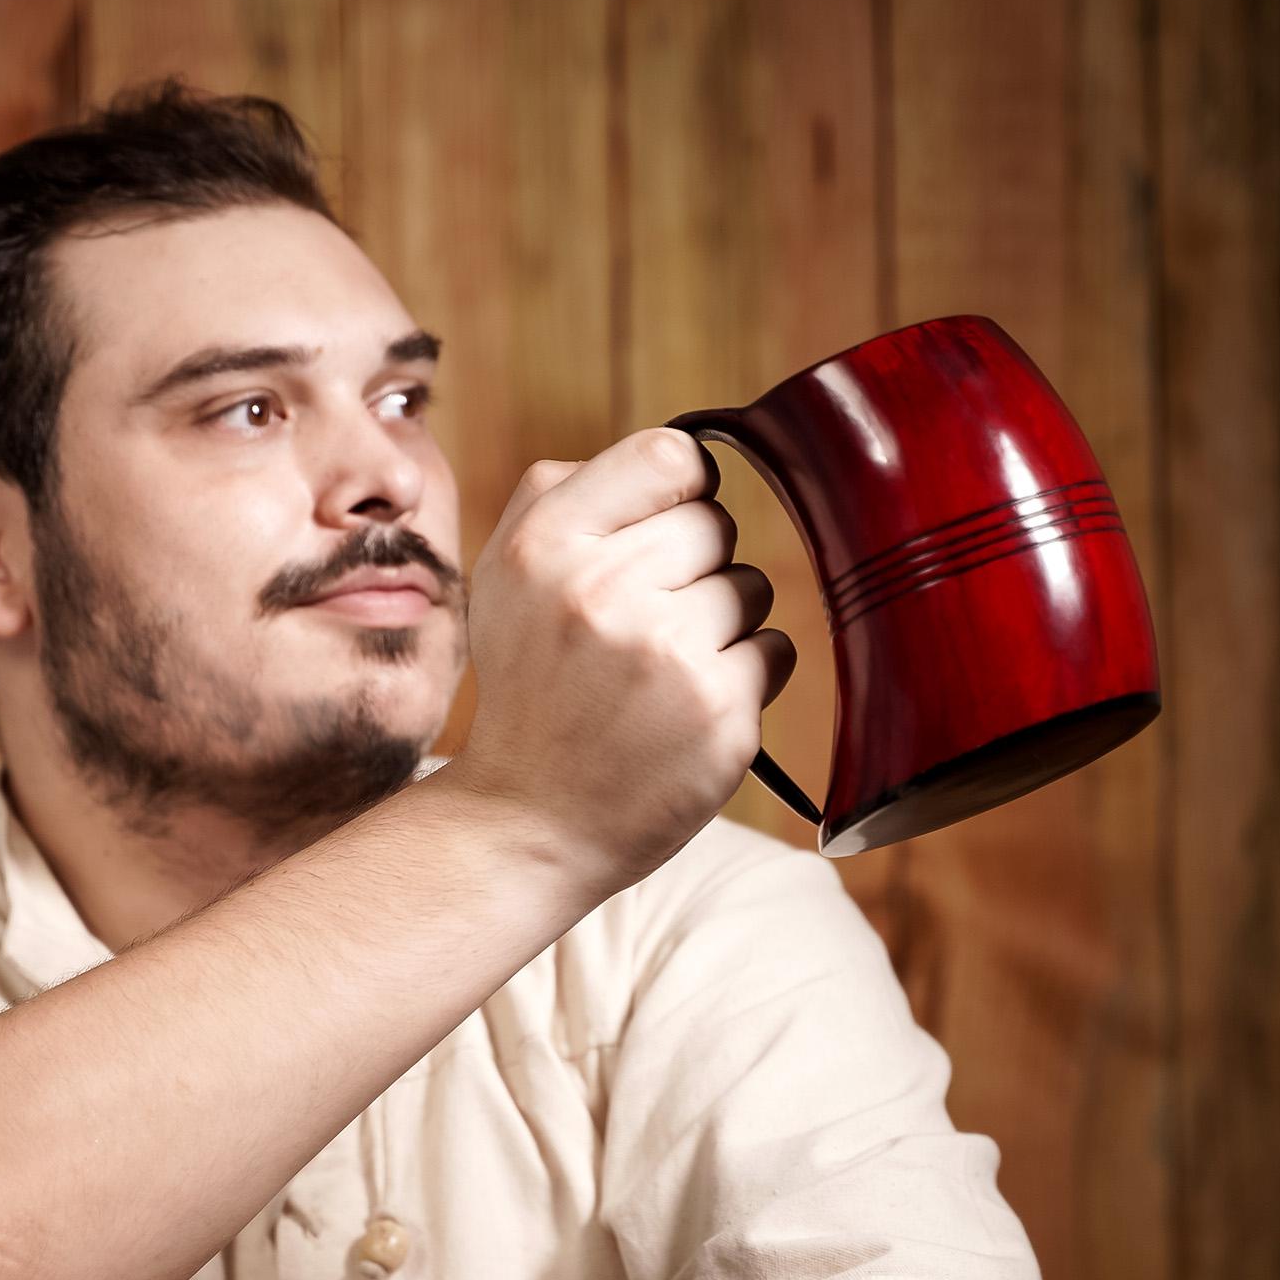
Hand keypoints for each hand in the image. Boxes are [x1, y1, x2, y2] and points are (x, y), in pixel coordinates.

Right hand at [448, 427, 795, 893]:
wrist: (527, 824)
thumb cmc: (531, 691)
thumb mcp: (503, 578)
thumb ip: (562, 492)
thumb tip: (671, 459)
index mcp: (545, 546)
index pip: (669, 455)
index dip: (677, 492)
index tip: (657, 537)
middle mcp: (601, 592)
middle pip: (715, 525)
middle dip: (691, 570)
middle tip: (641, 630)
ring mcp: (666, 654)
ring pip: (750, 588)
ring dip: (720, 627)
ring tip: (658, 677)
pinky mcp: (719, 713)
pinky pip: (775, 650)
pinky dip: (743, 679)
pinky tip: (686, 711)